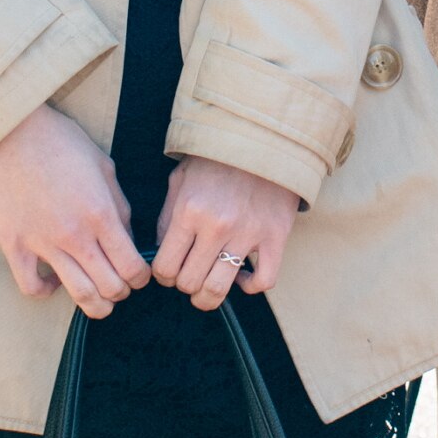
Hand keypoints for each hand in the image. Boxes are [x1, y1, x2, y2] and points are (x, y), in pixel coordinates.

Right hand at [0, 106, 149, 318]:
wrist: (10, 131)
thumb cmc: (61, 142)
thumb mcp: (104, 167)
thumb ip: (119, 207)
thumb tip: (126, 240)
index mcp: (101, 214)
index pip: (132, 267)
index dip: (141, 277)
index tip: (138, 274)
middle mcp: (75, 235)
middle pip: (110, 288)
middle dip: (122, 292)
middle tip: (120, 286)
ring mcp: (42, 243)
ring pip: (78, 295)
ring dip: (95, 305)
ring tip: (98, 300)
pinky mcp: (13, 245)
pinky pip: (31, 287)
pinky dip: (46, 292)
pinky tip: (54, 282)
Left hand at [154, 156, 303, 310]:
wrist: (263, 141)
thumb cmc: (217, 161)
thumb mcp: (180, 180)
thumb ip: (168, 217)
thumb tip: (161, 253)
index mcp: (189, 210)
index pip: (165, 267)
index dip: (162, 277)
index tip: (168, 272)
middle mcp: (217, 225)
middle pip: (189, 283)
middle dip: (183, 286)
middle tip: (188, 276)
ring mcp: (248, 233)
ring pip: (219, 289)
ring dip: (208, 296)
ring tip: (208, 287)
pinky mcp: (275, 237)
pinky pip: (263, 280)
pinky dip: (249, 287)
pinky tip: (240, 277)